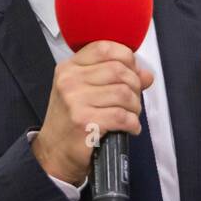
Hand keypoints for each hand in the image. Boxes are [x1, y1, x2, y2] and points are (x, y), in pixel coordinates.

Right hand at [31, 40, 154, 185]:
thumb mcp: (85, 92)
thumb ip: (115, 78)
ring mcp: (76, 102)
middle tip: (133, 99)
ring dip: (135, 106)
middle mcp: (70, 81)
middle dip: (135, 86)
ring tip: (131, 114)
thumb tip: (146, 74)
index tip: (132, 71)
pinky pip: (122, 116)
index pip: (104, 48)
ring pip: (124, 93)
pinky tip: (130, 127)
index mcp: (69, 68)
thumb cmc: (70, 121)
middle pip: (119, 70)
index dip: (126, 57)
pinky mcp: (85, 123)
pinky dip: (133, 123)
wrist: (53, 153)